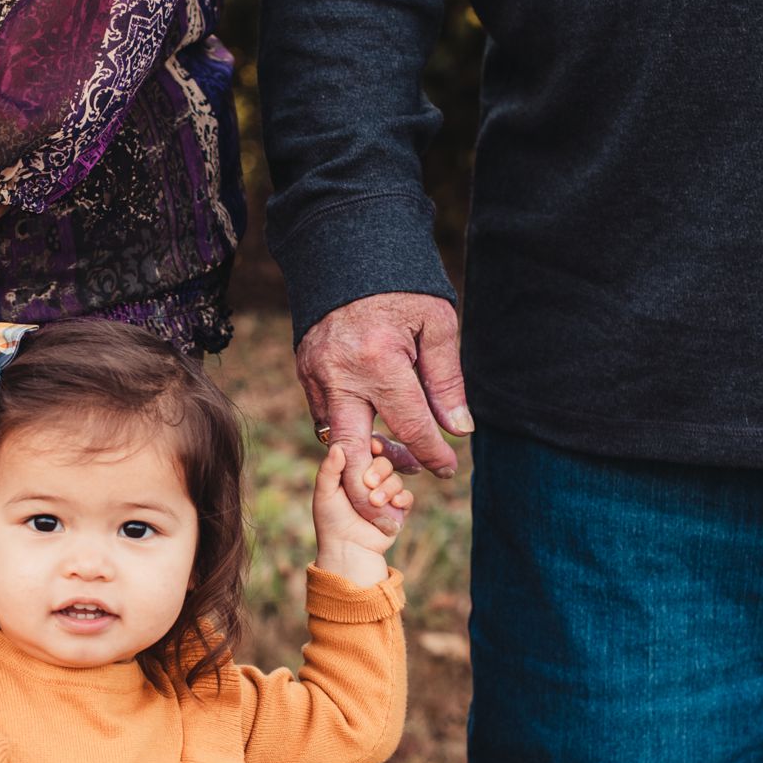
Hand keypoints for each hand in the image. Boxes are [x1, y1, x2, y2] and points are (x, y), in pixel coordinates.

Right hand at [296, 292, 470, 532]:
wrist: (346, 251)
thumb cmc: (402, 288)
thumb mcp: (437, 325)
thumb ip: (446, 381)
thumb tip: (457, 430)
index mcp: (379, 362)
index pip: (411, 426)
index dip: (434, 454)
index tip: (449, 469)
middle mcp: (341, 375)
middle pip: (353, 451)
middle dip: (372, 490)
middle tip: (394, 511)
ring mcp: (316, 375)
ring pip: (336, 436)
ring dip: (364, 457)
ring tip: (394, 462)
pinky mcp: (304, 371)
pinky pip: (325, 414)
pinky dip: (348, 430)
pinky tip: (372, 430)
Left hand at [312, 442, 412, 585]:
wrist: (347, 550)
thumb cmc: (331, 521)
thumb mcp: (324, 493)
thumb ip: (329, 469)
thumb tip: (338, 446)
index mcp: (353, 472)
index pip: (367, 451)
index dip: (374, 445)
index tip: (373, 446)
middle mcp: (370, 481)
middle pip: (385, 462)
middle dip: (379, 469)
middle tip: (368, 482)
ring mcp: (385, 495)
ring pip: (396, 480)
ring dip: (388, 488)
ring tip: (374, 502)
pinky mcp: (397, 510)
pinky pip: (407, 497)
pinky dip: (402, 499)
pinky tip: (394, 505)